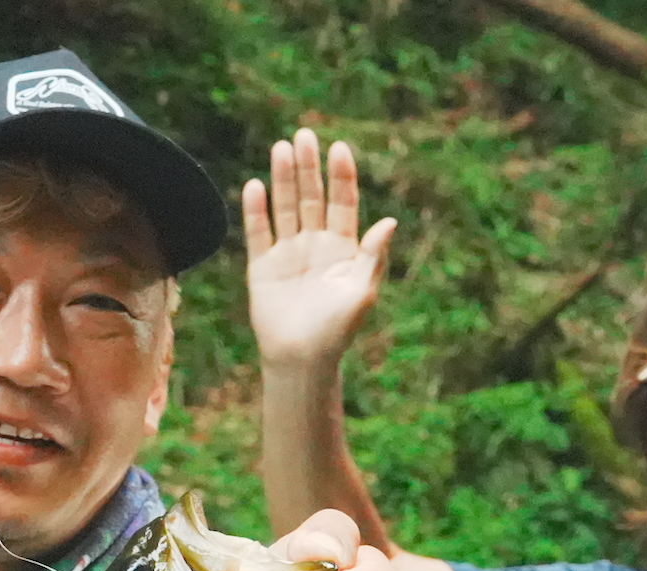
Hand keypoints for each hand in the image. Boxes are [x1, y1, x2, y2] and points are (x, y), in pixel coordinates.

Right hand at [243, 128, 396, 367]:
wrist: (302, 359)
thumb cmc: (337, 330)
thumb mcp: (362, 292)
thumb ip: (374, 256)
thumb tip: (390, 221)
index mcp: (344, 250)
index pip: (342, 203)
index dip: (341, 176)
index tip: (338, 148)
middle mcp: (316, 245)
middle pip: (312, 197)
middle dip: (309, 167)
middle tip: (304, 135)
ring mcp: (289, 254)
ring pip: (286, 207)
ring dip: (284, 178)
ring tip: (281, 148)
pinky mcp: (263, 267)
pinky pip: (258, 232)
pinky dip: (256, 210)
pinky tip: (255, 185)